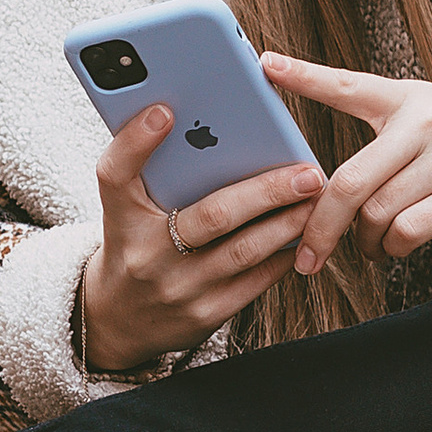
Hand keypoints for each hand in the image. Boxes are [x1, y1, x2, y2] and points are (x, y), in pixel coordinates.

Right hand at [78, 102, 323, 375]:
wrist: (117, 321)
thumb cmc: (133, 245)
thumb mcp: (126, 210)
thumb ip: (152, 170)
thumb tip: (206, 125)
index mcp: (121, 218)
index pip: (115, 174)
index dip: (136, 142)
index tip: (165, 110)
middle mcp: (146, 254)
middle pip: (212, 215)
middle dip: (267, 191)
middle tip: (307, 172)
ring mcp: (178, 288)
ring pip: (244, 250)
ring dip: (288, 222)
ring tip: (316, 199)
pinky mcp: (204, 314)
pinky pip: (254, 281)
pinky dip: (282, 254)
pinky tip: (302, 231)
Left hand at [262, 57, 431, 276]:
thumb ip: (388, 137)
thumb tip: (328, 188)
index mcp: (409, 98)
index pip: (347, 84)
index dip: (303, 75)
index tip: (265, 64)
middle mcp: (425, 121)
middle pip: (347, 181)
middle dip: (318, 227)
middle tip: (306, 256)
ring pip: (376, 213)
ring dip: (364, 243)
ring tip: (369, 248)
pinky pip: (409, 231)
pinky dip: (393, 249)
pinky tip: (396, 248)